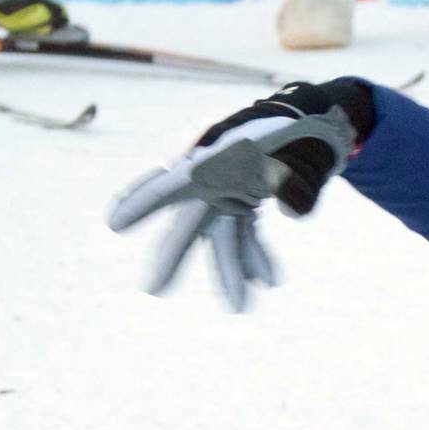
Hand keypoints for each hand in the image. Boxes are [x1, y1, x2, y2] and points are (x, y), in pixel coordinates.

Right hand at [107, 79, 371, 310]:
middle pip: (189, 222)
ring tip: (241, 309)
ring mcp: (228, 192)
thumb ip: (296, 177)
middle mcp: (215, 179)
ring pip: (222, 237)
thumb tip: (292, 211)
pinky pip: (245, 234)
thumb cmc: (300, 129)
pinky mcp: (245, 201)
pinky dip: (255, 256)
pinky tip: (268, 282)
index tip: (116, 223)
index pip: (174, 183)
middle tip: (153, 291)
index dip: (143, 202)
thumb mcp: (302, 148)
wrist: (312, 120)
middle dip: (173, 258)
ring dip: (230, 271)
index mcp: (218, 160)